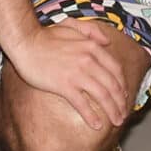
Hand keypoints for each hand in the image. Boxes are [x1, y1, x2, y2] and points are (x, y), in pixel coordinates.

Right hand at [9, 21, 130, 132]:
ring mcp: (77, 73)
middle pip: (112, 85)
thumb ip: (91, 31)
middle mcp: (88, 60)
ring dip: (112, 111)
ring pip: (102, 95)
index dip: (122, 85)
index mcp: (92, 47)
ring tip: (116, 121)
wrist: (26, 43)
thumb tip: (107, 42)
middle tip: (123, 114)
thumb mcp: (71, 25)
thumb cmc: (45, 36)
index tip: (124, 96)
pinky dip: (91, 116)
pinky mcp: (64, 85)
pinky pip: (82, 104)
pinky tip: (96, 125)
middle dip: (121, 102)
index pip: (115, 69)